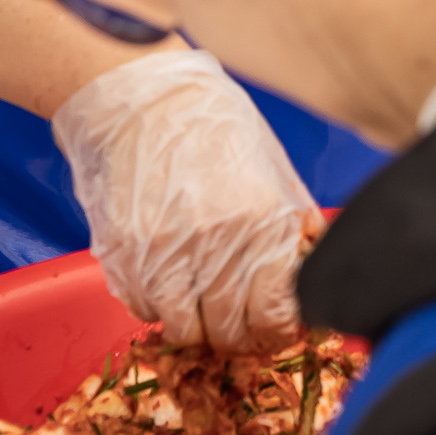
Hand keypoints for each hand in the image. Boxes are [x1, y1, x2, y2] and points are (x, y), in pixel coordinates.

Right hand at [53, 50, 322, 350]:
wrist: (141, 99)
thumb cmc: (213, 125)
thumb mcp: (273, 167)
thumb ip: (294, 221)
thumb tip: (314, 263)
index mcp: (262, 219)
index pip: (274, 314)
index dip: (277, 332)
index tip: (275, 330)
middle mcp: (213, 243)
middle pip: (228, 332)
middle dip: (238, 337)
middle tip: (240, 325)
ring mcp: (161, 253)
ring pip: (183, 331)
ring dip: (195, 327)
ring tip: (202, 306)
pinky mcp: (120, 254)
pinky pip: (142, 310)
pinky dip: (157, 308)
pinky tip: (169, 282)